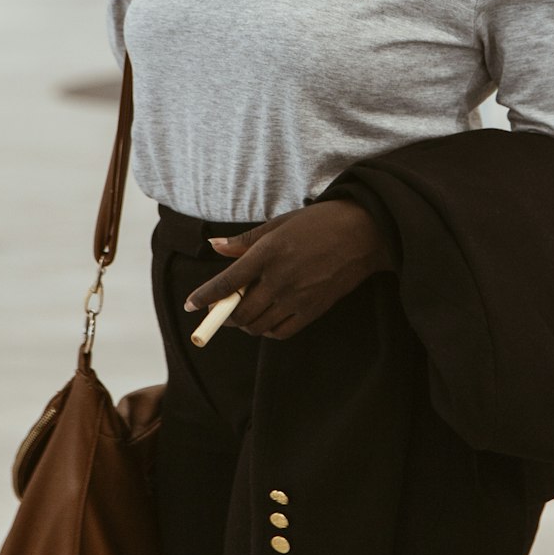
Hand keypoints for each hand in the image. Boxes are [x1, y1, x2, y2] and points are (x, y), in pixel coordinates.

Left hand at [184, 199, 392, 340]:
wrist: (363, 234)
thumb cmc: (319, 222)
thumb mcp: (279, 223)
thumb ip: (245, 241)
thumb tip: (215, 247)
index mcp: (268, 253)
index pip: (226, 282)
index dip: (205, 297)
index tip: (191, 305)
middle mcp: (279, 279)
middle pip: (240, 312)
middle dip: (224, 314)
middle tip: (222, 307)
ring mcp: (296, 298)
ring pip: (257, 325)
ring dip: (244, 323)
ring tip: (244, 311)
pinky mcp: (313, 310)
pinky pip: (280, 332)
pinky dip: (267, 330)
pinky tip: (266, 318)